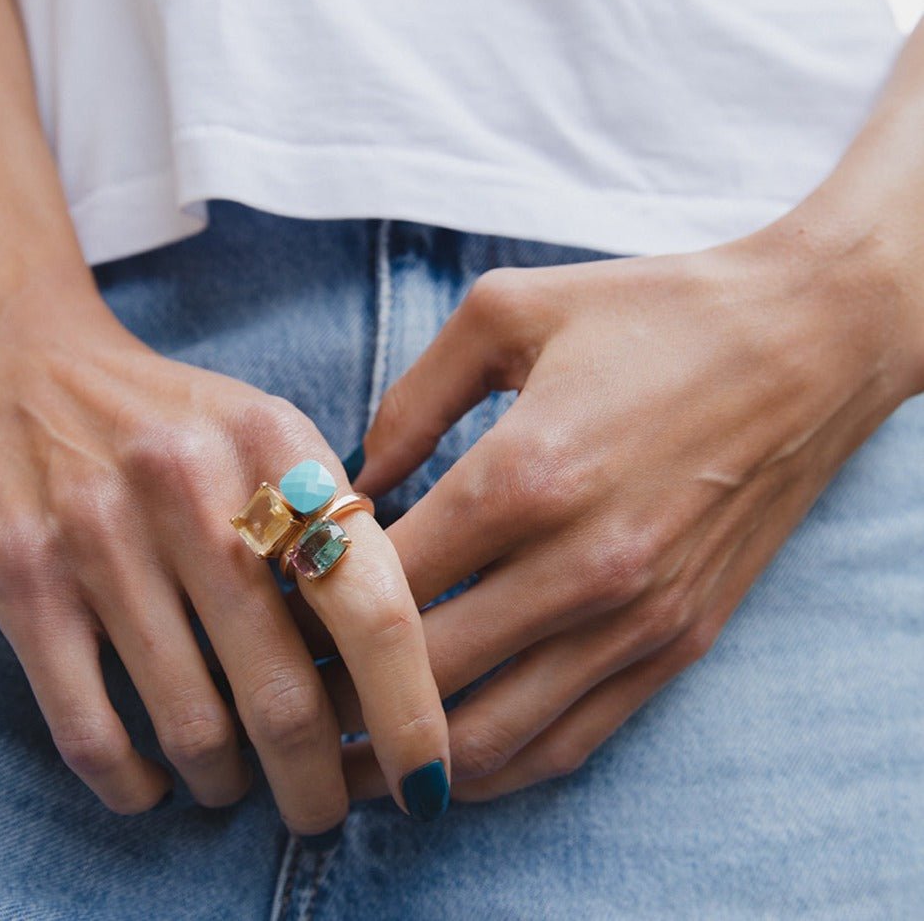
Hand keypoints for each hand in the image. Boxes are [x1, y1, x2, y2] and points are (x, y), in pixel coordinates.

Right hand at [0, 275, 448, 830]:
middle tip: (324, 811)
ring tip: (238, 788)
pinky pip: (90, 727)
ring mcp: (101, 533)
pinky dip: (133, 783)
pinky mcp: (23, 576)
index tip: (427, 774)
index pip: (374, 603)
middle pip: (284, 690)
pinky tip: (154, 785)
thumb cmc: (171, 416)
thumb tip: (396, 645)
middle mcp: (192, 487)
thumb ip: (332, 518)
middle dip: (317, 781)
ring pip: (192, 723)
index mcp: (277, 444)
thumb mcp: (268, 428)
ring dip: (228, 784)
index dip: (410, 710)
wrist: (23, 358)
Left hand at [297, 210, 915, 801]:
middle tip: (286, 685)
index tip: (272, 608)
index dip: (308, 608)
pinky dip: (497, 765)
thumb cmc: (653, 315)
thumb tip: (353, 479)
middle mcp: (581, 566)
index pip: (380, 583)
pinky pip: (571, 739)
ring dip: (405, 757)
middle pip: (421, 674)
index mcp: (526, 475)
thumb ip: (410, 398)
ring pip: (490, 735)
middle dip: (337, 693)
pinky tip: (447, 758)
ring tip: (346, 747)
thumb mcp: (508, 311)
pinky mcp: (678, 642)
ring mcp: (636, 618)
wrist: (805, 344)